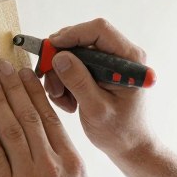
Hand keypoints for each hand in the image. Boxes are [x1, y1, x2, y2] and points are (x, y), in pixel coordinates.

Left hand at [0, 60, 101, 176]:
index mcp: (73, 163)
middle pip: (29, 116)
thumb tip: (51, 150)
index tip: (26, 73)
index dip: (35, 91)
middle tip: (0, 66)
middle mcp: (52, 165)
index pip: (51, 117)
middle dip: (13, 87)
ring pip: (11, 130)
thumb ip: (66, 168)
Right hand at [42, 18, 154, 162]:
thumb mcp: (96, 109)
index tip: (50, 48)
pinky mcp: (100, 71)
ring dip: (60, 74)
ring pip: (74, 54)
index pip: (99, 30)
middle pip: (82, 40)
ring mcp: (110, 63)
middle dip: (60, 59)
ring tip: (61, 98)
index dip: (72, 34)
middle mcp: (121, 55)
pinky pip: (74, 65)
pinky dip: (64, 81)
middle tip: (47, 78)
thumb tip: (60, 57)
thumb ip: (79, 82)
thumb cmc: (119, 131)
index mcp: (129, 59)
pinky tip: (68, 100)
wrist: (129, 146)